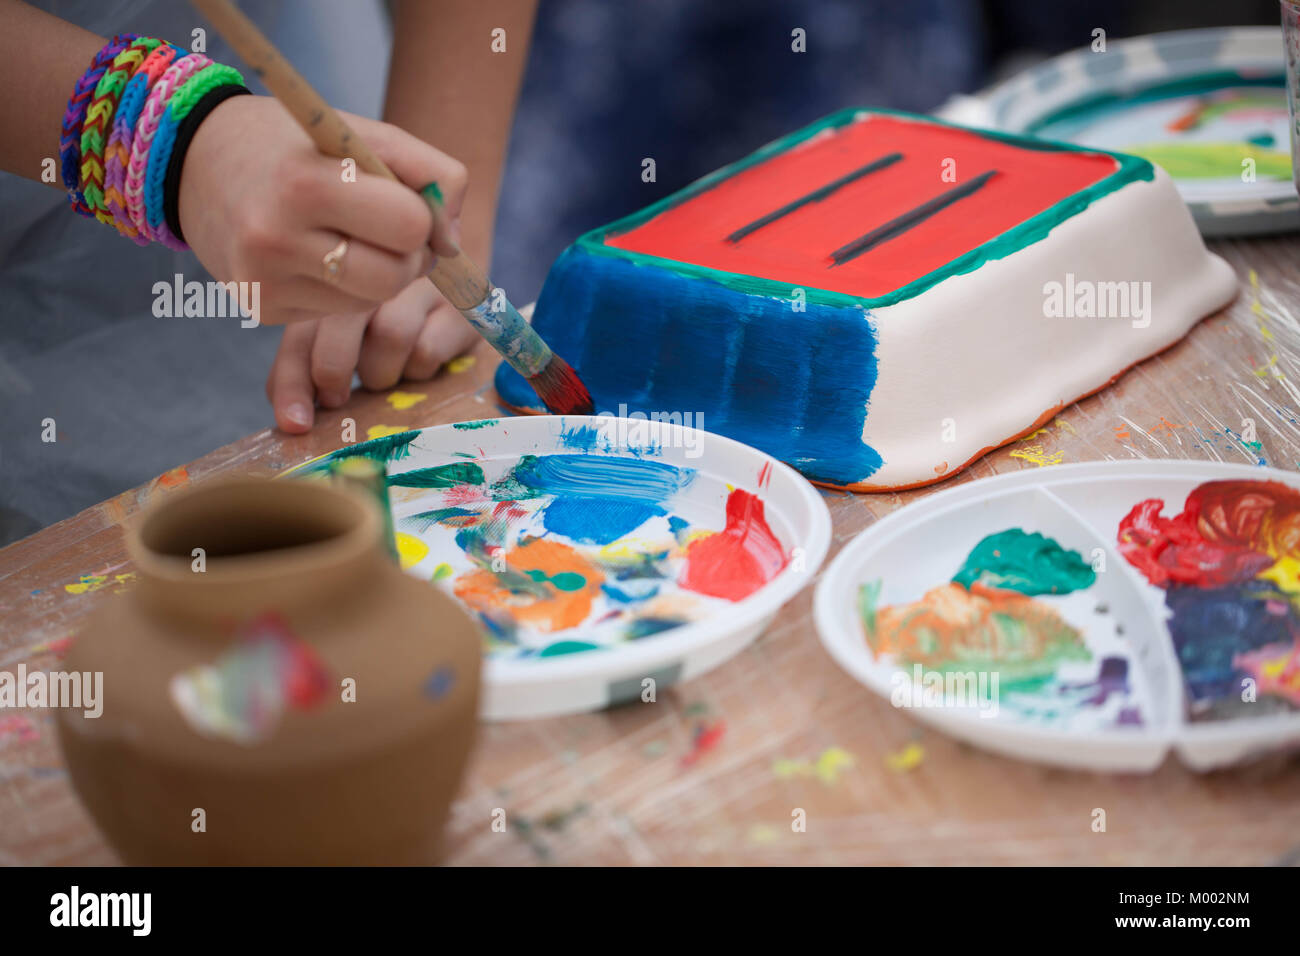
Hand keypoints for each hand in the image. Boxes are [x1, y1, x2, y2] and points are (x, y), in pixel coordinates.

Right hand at [178, 95, 466, 324]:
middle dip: (409, 257)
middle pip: (395, 277)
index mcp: (306, 183)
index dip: (423, 218)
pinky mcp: (260, 307)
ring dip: (380, 276)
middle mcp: (277, 237)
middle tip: (390, 232)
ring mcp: (265, 280)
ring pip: (371, 303)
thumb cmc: (294, 145)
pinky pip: (337, 314)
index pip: (409, 225)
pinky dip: (344, 288)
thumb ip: (430, 172)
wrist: (192, 160)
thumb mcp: (361, 133)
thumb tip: (453, 244)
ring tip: (352, 238)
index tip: (406, 204)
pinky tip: (316, 255)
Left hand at [265, 276, 479, 431]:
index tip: (296, 424)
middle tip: (338, 398)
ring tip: (389, 374)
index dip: (292, 382)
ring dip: (383, 372)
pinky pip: (428, 348)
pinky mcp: (460, 304)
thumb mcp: (351, 331)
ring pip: (390, 334)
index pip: (301, 334)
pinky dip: (420, 369)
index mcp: (335, 286)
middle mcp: (373, 279)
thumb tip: (291, 415)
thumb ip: (313, 361)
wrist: (458, 271)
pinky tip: (423, 364)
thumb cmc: (395, 316)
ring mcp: (418, 285)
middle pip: (340, 325)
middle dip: (333, 371)